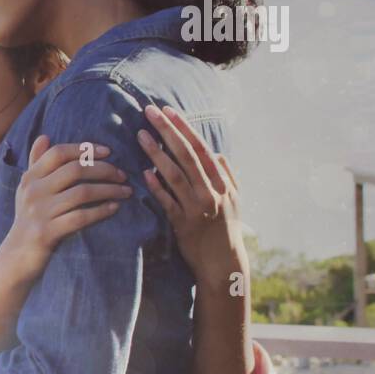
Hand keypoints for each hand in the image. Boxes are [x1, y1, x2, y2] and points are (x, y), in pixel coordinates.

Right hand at [0, 135, 132, 276]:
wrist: (17, 256)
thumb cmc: (28, 219)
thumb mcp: (27, 190)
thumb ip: (36, 163)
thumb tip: (45, 136)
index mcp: (29, 178)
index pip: (58, 153)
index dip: (84, 149)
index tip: (108, 151)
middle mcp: (33, 191)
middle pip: (74, 170)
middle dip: (103, 169)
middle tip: (122, 174)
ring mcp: (39, 212)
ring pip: (82, 193)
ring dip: (109, 190)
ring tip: (126, 191)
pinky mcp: (47, 232)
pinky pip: (80, 217)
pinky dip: (101, 211)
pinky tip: (114, 208)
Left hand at [138, 104, 246, 289]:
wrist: (223, 263)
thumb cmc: (226, 228)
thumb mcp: (234, 199)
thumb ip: (226, 175)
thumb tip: (217, 154)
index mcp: (222, 182)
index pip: (201, 148)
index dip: (184, 128)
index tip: (168, 110)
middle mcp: (211, 191)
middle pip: (187, 155)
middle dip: (168, 131)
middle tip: (149, 112)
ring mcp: (197, 207)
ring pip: (175, 175)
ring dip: (157, 153)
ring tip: (140, 135)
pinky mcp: (183, 223)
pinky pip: (168, 201)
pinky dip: (157, 186)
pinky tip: (144, 172)